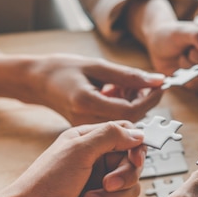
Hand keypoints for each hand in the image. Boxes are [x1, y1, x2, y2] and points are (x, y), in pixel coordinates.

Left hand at [1, 121, 145, 196]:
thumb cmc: (46, 183)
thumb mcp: (79, 150)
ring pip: (132, 189)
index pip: (127, 135)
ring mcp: (101, 186)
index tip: (135, 160)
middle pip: (134, 165)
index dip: (136, 147)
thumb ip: (111, 136)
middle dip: (124, 177)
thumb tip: (138, 134)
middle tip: (107, 185)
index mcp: (90, 141)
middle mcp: (98, 162)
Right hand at [25, 54, 163, 124]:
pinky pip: (115, 122)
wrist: (36, 81)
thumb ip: (129, 76)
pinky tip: (119, 91)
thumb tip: (158, 81)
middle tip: (147, 82)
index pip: (132, 111)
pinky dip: (123, 106)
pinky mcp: (88, 129)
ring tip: (129, 84)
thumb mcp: (97, 66)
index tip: (161, 85)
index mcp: (86, 103)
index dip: (151, 99)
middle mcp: (86, 121)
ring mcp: (86, 128)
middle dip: (145, 101)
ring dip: (134, 103)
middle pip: (131, 120)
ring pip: (124, 122)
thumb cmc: (62, 69)